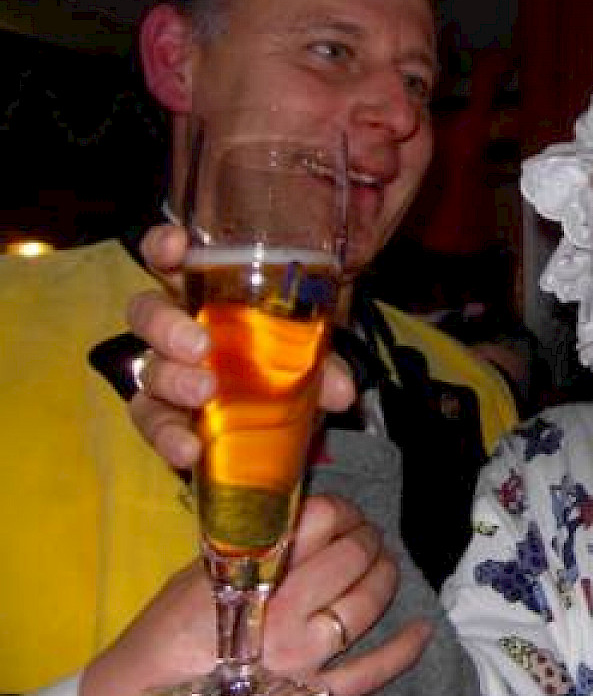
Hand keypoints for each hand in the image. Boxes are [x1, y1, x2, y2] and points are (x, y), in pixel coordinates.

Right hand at [79, 495, 432, 695]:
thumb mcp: (194, 577)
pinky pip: (375, 670)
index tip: (342, 514)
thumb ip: (244, 548)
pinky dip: (405, 648)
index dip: (341, 511)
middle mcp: (287, 610)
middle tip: (367, 537)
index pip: (320, 520)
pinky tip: (422, 629)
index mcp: (255, 572)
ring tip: (384, 566)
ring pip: (368, 602)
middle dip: (367, 539)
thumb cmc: (157, 643)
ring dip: (385, 576)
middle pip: (351, 556)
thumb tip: (287, 522)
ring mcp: (306, 658)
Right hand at [127, 223, 356, 467]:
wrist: (286, 416)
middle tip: (200, 345)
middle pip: (147, 314)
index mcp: (205, 292)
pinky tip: (189, 448)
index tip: (178, 247)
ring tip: (202, 394)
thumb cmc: (287, 356)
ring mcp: (169, 374)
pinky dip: (169, 437)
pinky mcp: (170, 419)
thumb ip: (323, 362)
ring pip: (146, 371)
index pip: (169, 258)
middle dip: (166, 325)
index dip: (164, 247)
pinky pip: (156, 424)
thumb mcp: (310, 349)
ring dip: (170, 381)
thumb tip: (343, 392)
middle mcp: (178, 328)